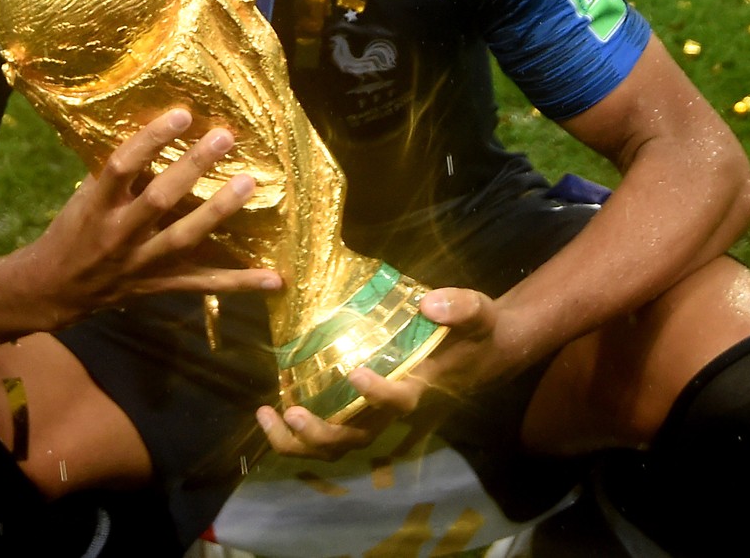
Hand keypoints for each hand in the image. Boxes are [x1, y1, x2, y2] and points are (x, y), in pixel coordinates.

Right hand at [24, 108, 280, 312]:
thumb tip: (159, 130)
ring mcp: (142, 263)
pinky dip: (241, 283)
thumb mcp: (85, 197)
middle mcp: (119, 234)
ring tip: (247, 184)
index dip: (150, 139)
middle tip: (224, 137)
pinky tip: (276, 280)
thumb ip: (118, 173)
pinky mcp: (161, 285)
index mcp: (97, 205)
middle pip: (159, 199)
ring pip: (184, 238)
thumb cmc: (73, 230)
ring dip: (218, 211)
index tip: (181, 114)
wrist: (55, 288)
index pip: (122, 166)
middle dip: (192, 167)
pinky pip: (204, 284)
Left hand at [255, 286, 507, 460]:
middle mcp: (395, 412)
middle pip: (358, 438)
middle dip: (322, 433)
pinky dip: (298, 434)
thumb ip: (460, 306)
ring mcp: (376, 415)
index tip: (355, 373)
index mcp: (422, 387)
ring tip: (268, 416)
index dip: (379, 394)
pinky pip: (329, 433)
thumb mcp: (479, 311)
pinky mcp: (361, 410)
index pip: (402, 402)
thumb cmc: (476, 331)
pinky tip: (271, 411)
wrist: (481, 352)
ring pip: (338, 446)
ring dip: (300, 442)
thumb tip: (428, 303)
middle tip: (292, 412)